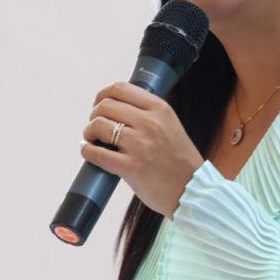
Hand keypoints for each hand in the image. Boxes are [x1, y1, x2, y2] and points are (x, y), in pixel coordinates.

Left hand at [81, 81, 202, 216]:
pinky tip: (88, 151)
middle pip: (105, 106)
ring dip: (89, 132)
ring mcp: (140, 145)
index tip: (98, 104)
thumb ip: (148, 114)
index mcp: (160, 109)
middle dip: (94, 115)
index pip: (120, 88)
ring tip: (92, 139)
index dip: (102, 95)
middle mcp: (150, 123)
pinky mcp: (131, 167)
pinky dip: (86, 150)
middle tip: (95, 127)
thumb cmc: (179, 160)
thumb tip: (116, 107)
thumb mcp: (170, 125)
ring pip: (98, 125)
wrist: (192, 190)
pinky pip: (97, 153)